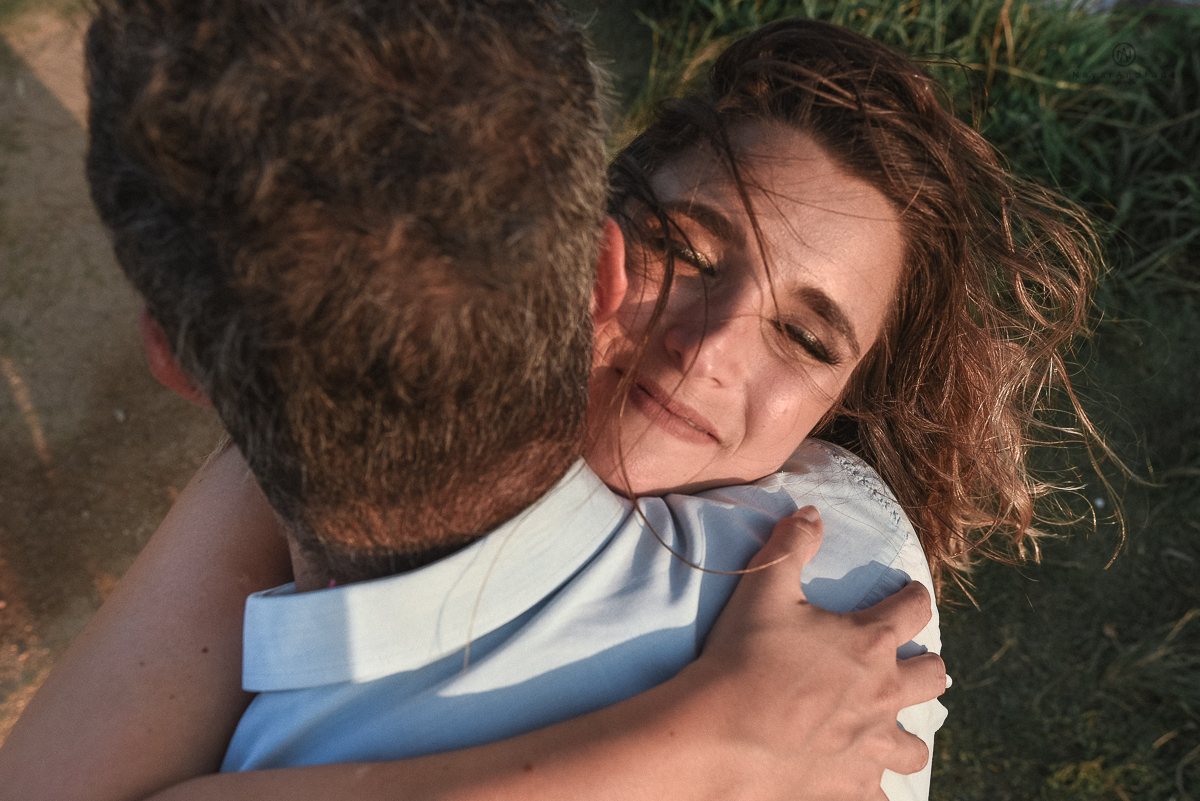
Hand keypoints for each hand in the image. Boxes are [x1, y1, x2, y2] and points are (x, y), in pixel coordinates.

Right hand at [684, 506, 946, 800]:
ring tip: (888, 729)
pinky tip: (858, 783)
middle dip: (926, 666)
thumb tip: (811, 511)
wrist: (722, 734)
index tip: (910, 593)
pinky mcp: (851, 787)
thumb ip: (791, 544)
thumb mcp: (763, 588)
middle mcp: (882, 694)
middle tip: (910, 663)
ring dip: (905, 736)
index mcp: (869, 642)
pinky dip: (871, 788)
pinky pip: (879, 795)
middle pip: (931, 677)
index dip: (914, 596)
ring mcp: (870, 746)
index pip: (913, 609)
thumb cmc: (743, 657)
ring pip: (913, 746)